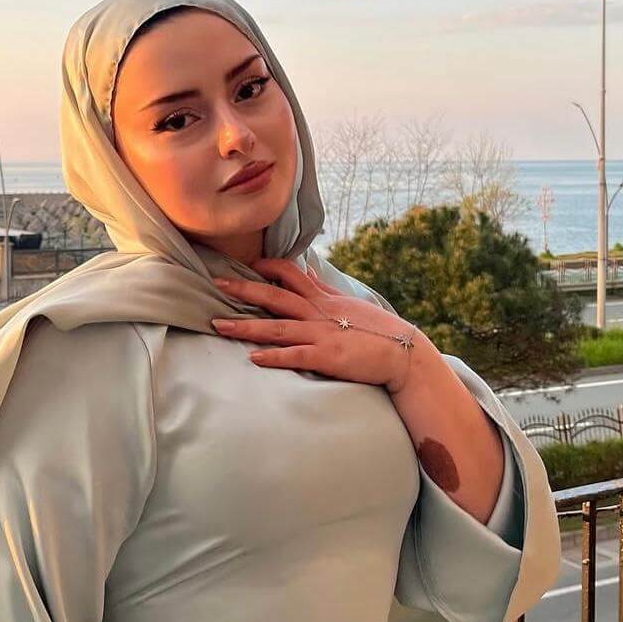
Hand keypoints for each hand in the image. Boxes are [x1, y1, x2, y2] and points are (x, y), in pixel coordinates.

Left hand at [209, 256, 425, 395]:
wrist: (405, 355)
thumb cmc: (378, 331)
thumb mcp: (351, 304)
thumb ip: (326, 291)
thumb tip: (310, 273)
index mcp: (325, 300)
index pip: (292, 276)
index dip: (269, 267)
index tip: (249, 263)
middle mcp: (319, 313)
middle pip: (275, 296)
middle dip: (244, 289)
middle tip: (217, 283)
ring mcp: (322, 334)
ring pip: (278, 327)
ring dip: (246, 326)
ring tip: (219, 325)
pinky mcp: (328, 357)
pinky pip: (296, 356)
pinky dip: (274, 356)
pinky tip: (253, 358)